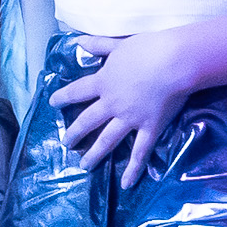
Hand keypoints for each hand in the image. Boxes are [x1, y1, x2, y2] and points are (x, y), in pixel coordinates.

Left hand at [52, 31, 207, 183]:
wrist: (173, 62)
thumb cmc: (148, 49)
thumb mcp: (118, 44)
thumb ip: (98, 45)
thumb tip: (79, 42)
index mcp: (103, 82)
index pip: (77, 91)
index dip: (63, 97)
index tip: (53, 103)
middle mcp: (112, 103)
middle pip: (88, 120)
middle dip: (75, 133)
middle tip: (66, 143)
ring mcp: (129, 119)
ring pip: (107, 140)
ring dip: (94, 154)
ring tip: (84, 165)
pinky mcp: (149, 128)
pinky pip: (139, 152)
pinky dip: (133, 169)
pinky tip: (126, 184)